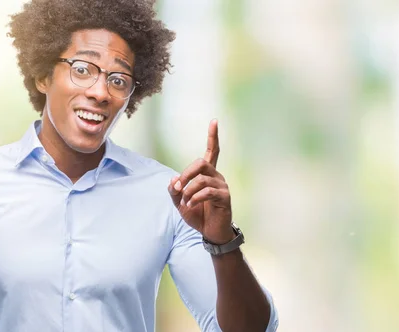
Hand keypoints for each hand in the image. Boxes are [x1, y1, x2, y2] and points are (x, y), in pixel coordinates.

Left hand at [168, 119, 234, 243]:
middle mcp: (216, 176)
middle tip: (178, 186)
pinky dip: (194, 198)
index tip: (214, 121)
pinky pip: (207, 192)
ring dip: (188, 190)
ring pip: (202, 179)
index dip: (213, 136)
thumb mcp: (180, 202)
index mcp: (207, 174)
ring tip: (185, 202)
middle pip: (201, 162)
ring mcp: (222, 186)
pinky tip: (191, 205)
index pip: (212, 151)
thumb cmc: (197, 214)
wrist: (210, 232)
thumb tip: (174, 181)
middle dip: (186, 173)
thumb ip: (174, 190)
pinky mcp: (224, 197)